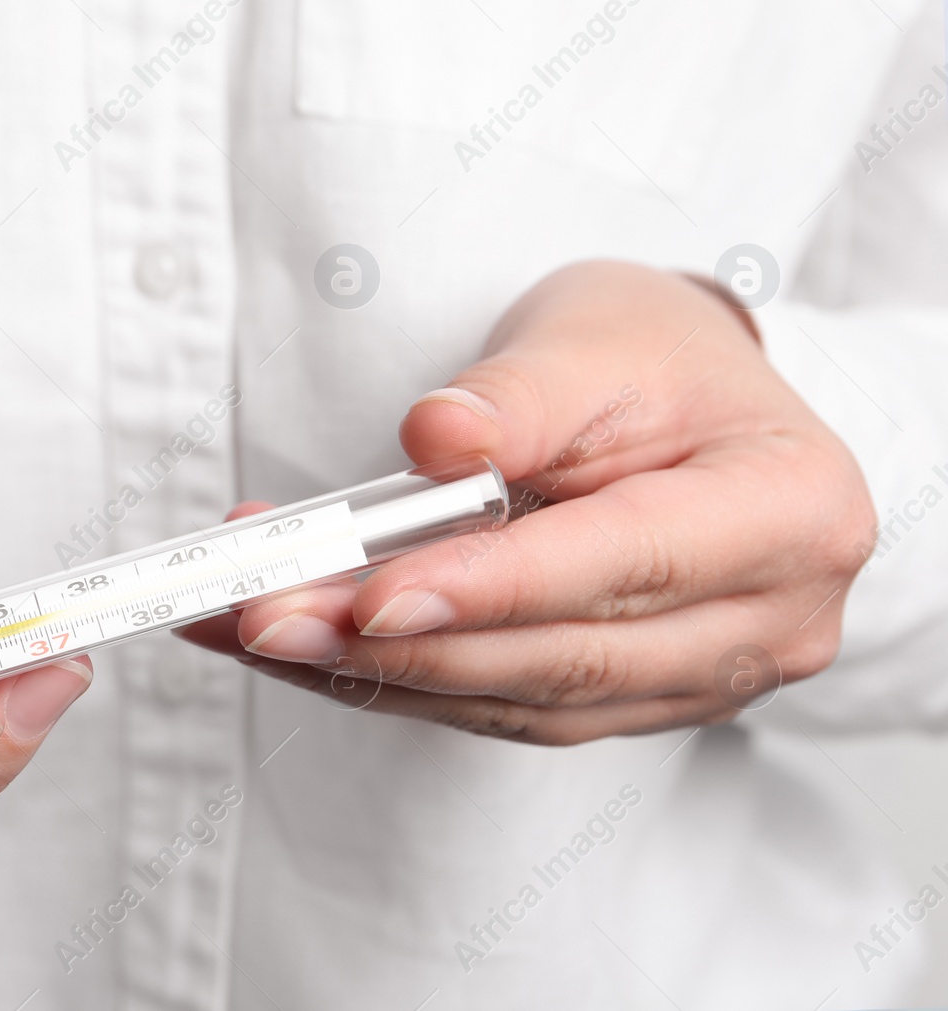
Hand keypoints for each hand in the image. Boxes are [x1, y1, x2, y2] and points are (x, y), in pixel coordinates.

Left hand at [183, 260, 873, 744]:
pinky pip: (503, 707)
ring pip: (518, 698)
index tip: (368, 593)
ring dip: (372, 671)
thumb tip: (435, 437)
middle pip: (561, 653)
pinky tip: (308, 648)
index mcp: (789, 513)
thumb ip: (517, 396)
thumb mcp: (593, 338)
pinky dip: (398, 679)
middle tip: (264, 616)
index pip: (624, 562)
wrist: (690, 403)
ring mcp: (700, 679)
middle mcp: (765, 621)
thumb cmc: (654, 358)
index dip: (489, 585)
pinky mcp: (627, 701)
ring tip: (255, 626)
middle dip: (396, 643)